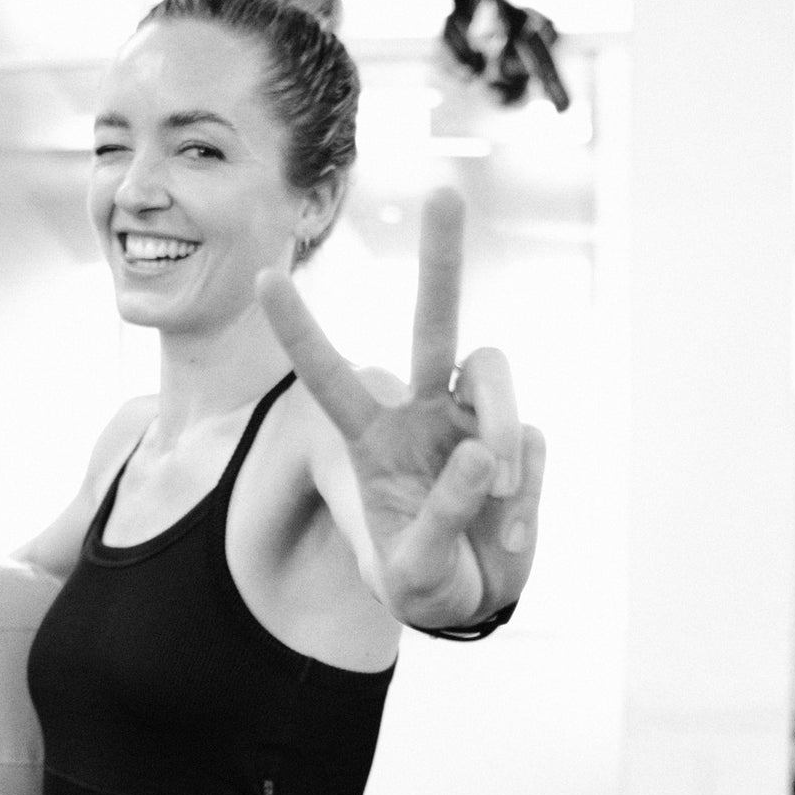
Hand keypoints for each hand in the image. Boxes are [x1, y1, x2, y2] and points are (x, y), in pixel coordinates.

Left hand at [257, 189, 544, 628]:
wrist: (476, 602)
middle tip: (446, 192)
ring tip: (501, 490)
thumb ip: (440, 517)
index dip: (300, 331)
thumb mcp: (412, 570)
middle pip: (433, 323)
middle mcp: (423, 412)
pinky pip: (531, 443)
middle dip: (442, 260)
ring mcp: (476, 421)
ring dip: (502, 425)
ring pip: (494, 372)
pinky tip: (507, 535)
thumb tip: (486, 452)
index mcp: (373, 437)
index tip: (264, 275)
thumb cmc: (424, 579)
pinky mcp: (522, 442)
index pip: (329, 377)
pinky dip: (524, 494)